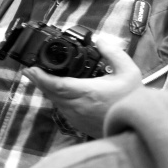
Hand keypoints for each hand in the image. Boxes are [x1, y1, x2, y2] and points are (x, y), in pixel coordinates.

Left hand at [23, 34, 141, 138]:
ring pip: (54, 101)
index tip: (30, 68)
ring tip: (38, 77)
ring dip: (46, 89)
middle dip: (38, 80)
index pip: (55, 84)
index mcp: (88, 92)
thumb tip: (100, 40)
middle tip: (29, 70)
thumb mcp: (129, 72)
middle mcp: (78, 106)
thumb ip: (113, 53)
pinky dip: (56, 98)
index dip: (40, 77)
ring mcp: (76, 117)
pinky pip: (61, 109)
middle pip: (50, 92)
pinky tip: (56, 91)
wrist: (137, 127)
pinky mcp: (78, 124)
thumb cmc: (133, 99)